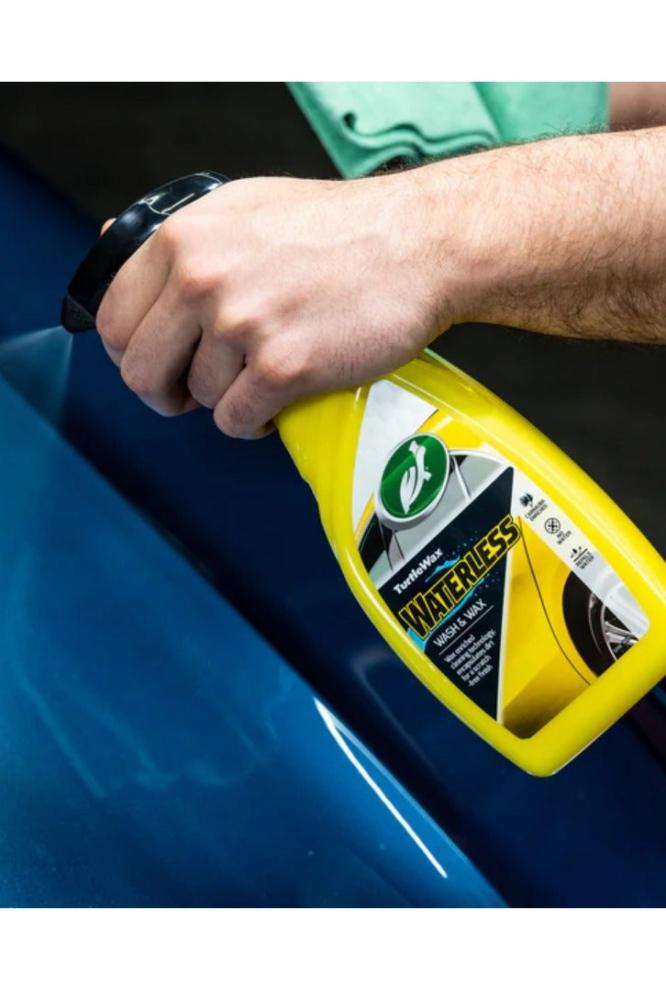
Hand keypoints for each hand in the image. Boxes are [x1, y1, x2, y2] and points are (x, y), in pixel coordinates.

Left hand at [96, 173, 457, 436]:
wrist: (418, 243)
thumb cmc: (339, 228)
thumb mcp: (244, 206)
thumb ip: (180, 235)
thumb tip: (110, 241)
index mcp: (183, 237)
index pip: (114, 318)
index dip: (131, 353)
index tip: (158, 362)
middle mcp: (202, 279)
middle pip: (142, 371)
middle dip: (165, 392)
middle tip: (193, 392)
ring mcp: (242, 323)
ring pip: (198, 398)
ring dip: (226, 399)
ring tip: (262, 379)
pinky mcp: (284, 366)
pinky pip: (236, 420)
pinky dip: (253, 423)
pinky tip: (277, 402)